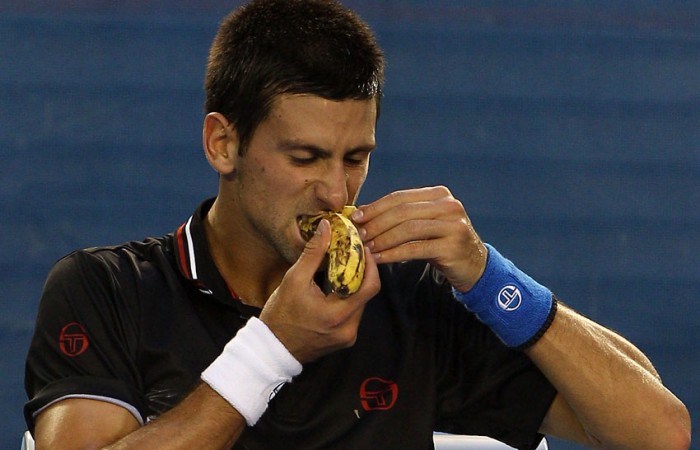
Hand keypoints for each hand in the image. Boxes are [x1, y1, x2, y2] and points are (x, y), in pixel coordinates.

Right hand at [260, 219, 379, 362]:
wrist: (272, 348)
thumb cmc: (280, 315)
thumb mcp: (294, 279)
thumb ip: (313, 253)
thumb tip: (326, 228)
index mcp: (338, 314)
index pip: (370, 286)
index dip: (371, 264)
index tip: (363, 249)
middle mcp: (349, 329)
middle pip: (368, 294)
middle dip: (363, 272)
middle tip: (355, 254)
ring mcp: (348, 337)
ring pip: (362, 304)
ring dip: (356, 286)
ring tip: (344, 269)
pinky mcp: (345, 340)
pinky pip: (354, 314)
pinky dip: (349, 299)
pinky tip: (337, 288)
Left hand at [353, 186, 486, 291]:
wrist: (474, 266)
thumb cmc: (441, 243)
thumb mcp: (424, 224)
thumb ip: (401, 216)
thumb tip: (362, 213)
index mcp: (439, 194)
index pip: (400, 197)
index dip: (375, 206)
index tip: (355, 216)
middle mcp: (449, 205)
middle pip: (403, 211)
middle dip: (376, 223)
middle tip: (358, 234)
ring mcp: (454, 225)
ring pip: (409, 229)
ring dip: (383, 239)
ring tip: (367, 248)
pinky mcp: (453, 246)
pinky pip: (416, 248)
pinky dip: (394, 254)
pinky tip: (380, 259)